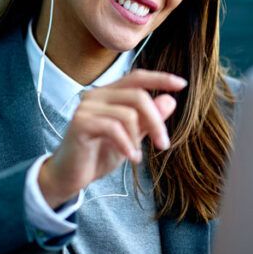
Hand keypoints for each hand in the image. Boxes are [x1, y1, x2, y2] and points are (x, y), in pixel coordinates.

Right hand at [38, 69, 185, 207]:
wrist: (70, 176)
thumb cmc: (99, 154)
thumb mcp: (132, 137)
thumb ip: (148, 120)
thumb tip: (170, 101)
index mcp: (108, 94)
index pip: (137, 78)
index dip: (160, 78)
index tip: (182, 84)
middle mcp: (96, 95)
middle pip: (138, 96)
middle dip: (156, 120)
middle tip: (164, 144)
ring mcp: (86, 108)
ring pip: (128, 113)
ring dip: (140, 137)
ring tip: (138, 156)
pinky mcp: (81, 123)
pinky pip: (114, 128)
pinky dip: (127, 144)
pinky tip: (131, 158)